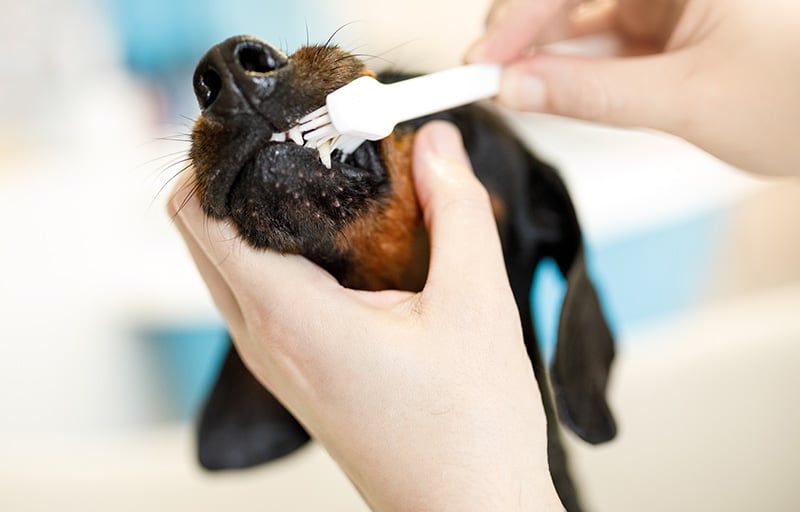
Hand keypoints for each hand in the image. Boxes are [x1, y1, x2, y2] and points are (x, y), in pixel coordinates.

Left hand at [169, 122, 562, 510]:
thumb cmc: (470, 432)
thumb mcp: (475, 305)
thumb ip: (455, 208)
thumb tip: (437, 143)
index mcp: (290, 318)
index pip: (200, 214)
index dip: (224, 157)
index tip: (280, 126)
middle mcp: (264, 340)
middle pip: (203, 232)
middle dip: (242, 176)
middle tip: (313, 146)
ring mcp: (273, 360)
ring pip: (229, 263)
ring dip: (263, 216)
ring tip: (334, 189)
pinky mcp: (295, 371)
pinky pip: (259, 294)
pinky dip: (283, 254)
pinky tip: (349, 247)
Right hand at [467, 0, 799, 175]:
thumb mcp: (688, 100)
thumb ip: (593, 94)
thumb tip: (519, 89)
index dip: (520, 17)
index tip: (484, 60)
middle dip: (526, 30)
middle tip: (491, 74)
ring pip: (586, 11)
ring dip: (548, 48)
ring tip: (515, 86)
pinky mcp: (675, 21)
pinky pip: (609, 33)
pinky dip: (579, 61)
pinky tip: (552, 83)